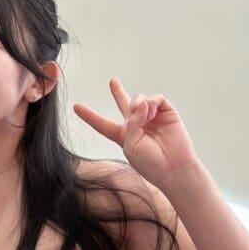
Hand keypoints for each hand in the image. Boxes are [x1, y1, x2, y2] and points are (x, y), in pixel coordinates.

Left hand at [72, 77, 199, 188]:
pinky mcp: (166, 113)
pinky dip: (151, 102)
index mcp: (123, 136)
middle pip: (124, 105)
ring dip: (136, 103)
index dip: (89, 116)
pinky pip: (155, 99)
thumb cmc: (149, 162)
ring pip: (139, 99)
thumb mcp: (129, 144)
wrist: (173, 168)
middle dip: (118, 92)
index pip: (102, 124)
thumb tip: (143, 104)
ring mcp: (152, 118)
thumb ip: (131, 123)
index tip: (75, 107)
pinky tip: (151, 112)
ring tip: (143, 114)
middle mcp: (137, 125)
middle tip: (112, 81)